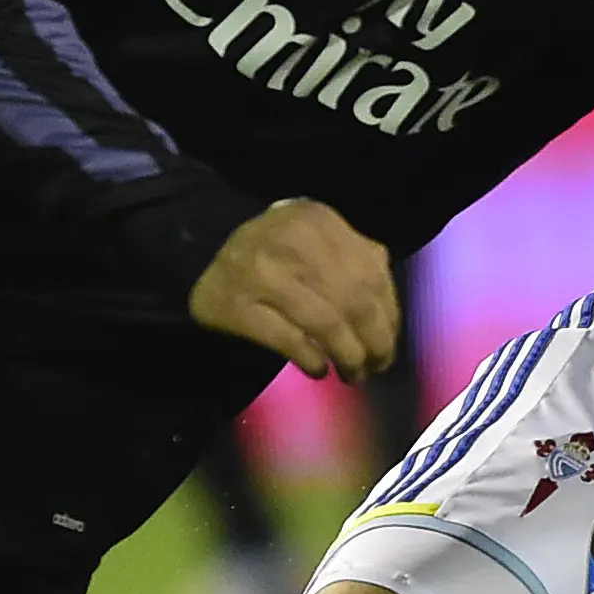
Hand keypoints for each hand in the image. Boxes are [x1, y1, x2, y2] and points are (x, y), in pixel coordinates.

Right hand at [189, 199, 398, 380]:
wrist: (203, 256)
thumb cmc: (276, 256)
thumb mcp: (316, 241)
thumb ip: (356, 261)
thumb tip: (390, 313)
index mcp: (318, 219)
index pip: (372, 273)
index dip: (389, 317)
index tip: (388, 345)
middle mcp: (290, 238)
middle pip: (353, 300)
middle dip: (373, 342)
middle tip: (374, 367)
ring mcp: (259, 270)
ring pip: (325, 323)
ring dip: (347, 356)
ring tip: (351, 373)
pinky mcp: (235, 304)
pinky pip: (289, 340)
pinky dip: (312, 360)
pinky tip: (318, 370)